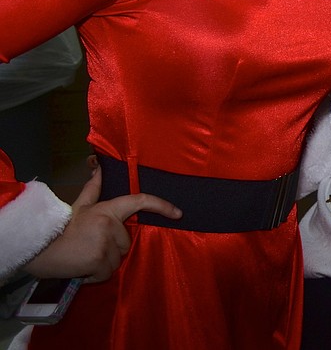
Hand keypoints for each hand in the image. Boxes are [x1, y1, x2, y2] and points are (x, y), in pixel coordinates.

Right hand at [25, 162, 180, 281]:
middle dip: (112, 247)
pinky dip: (96, 275)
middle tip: (90, 245)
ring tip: (84, 256)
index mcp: (108, 208)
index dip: (162, 206)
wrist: (39, 247)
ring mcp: (106, 243)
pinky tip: (82, 267)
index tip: (178, 213)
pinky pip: (107, 273)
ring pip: (117, 259)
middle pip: (126, 242)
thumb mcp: (80, 206)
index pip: (140, 201)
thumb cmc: (61, 227)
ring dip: (104, 262)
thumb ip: (94, 188)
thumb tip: (99, 168)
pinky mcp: (99, 261)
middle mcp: (111, 224)